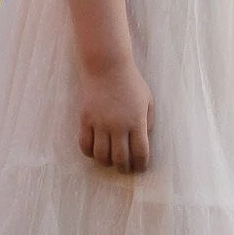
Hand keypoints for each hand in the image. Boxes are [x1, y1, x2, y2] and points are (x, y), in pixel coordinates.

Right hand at [77, 58, 154, 173]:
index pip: (140, 153)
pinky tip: (95, 151)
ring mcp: (100, 123)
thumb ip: (148, 122)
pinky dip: (90, 153)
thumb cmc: (130, 82)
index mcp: (136, 121)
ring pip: (101, 155)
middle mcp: (118, 125)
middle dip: (123, 168)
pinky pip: (85, 145)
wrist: (107, 66)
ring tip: (110, 160)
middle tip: (124, 168)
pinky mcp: (86, 119)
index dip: (141, 165)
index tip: (140, 168)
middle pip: (120, 159)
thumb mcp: (147, 100)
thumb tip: (144, 141)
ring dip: (106, 162)